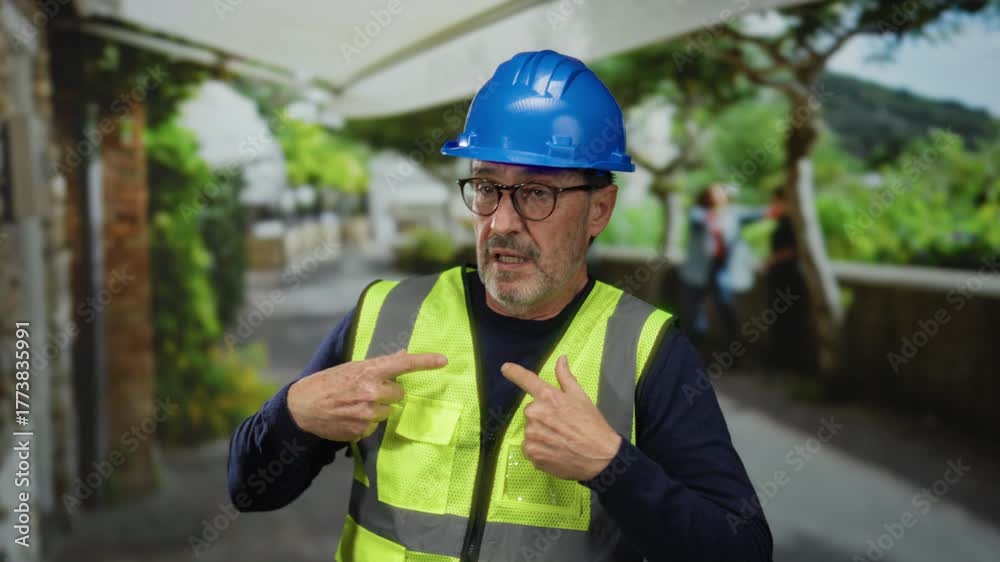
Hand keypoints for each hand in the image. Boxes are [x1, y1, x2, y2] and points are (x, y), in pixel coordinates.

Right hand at [287, 350, 447, 441]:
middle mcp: (371, 392)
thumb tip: (402, 355)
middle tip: (369, 391)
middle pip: (399, 394)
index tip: (443, 360)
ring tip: (356, 404)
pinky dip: (366, 422)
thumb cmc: (327, 382)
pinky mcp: (362, 431)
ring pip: (388, 412)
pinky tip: (350, 416)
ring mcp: (367, 413)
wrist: (302, 407)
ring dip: (378, 408)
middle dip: (388, 393)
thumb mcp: (352, 367)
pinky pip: (375, 426)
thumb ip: (379, 364)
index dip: (425, 361)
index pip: (403, 364)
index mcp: (368, 371)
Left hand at [501, 356, 621, 480]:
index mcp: (547, 397)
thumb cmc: (592, 424)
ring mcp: (531, 434)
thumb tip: (561, 358)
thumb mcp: (581, 397)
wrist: (599, 456)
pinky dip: (539, 449)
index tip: (505, 368)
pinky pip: (530, 447)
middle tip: (561, 424)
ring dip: (541, 433)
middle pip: (532, 411)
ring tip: (559, 440)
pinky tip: (554, 450)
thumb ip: (566, 377)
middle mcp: (535, 413)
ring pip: (531, 430)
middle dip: (543, 416)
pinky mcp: (531, 453)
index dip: (514, 372)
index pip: (526, 380)